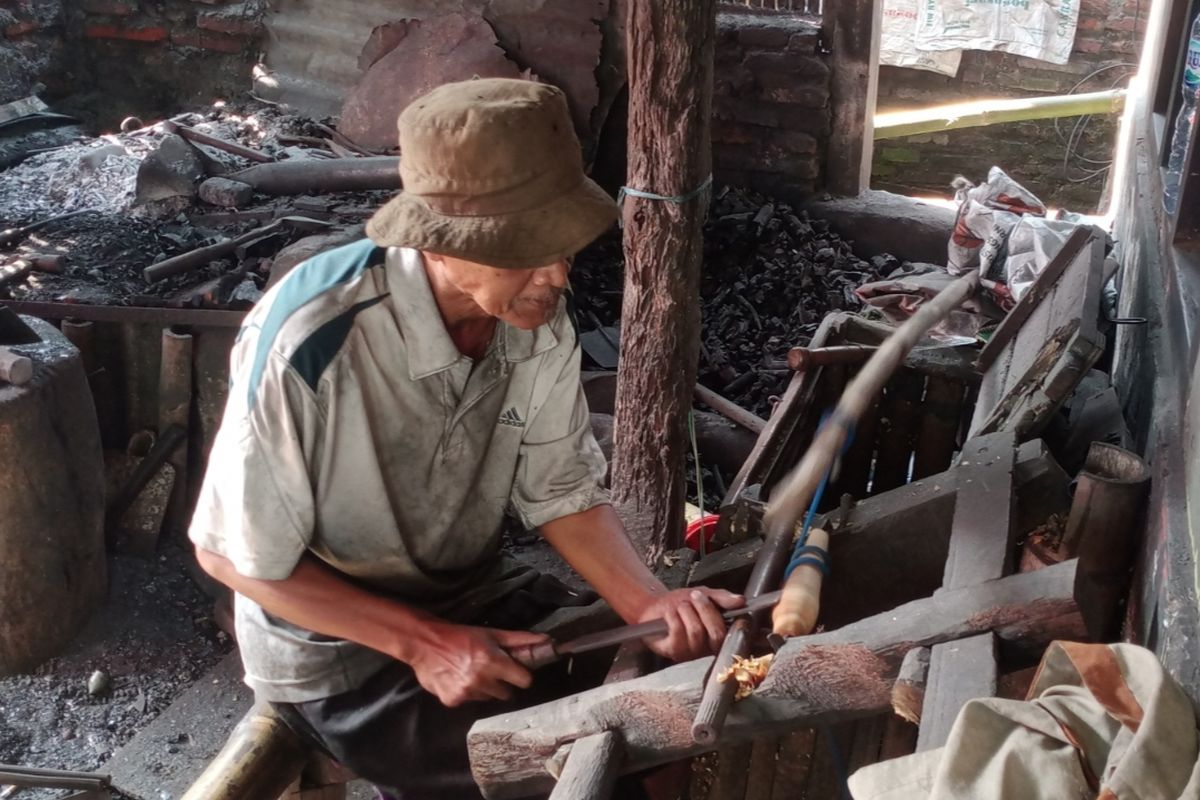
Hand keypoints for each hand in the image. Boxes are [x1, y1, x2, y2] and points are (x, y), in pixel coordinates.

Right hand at [406, 622, 549, 707]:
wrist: (424, 643)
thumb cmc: (461, 636)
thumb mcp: (491, 634)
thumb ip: (520, 640)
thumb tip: (546, 640)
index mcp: (493, 661)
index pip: (524, 680)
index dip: (520, 675)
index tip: (515, 671)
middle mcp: (481, 680)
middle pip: (507, 693)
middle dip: (502, 683)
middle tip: (489, 670)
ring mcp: (466, 693)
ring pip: (488, 698)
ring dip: (484, 688)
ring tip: (471, 673)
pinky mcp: (452, 701)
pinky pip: (469, 702)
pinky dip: (466, 693)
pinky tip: (458, 679)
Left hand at [635, 588, 744, 661]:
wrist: (654, 607)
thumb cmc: (680, 603)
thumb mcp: (704, 595)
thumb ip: (722, 598)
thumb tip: (741, 600)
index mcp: (719, 636)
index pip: (730, 631)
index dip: (719, 613)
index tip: (705, 596)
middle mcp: (707, 649)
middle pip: (716, 634)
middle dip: (704, 610)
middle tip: (693, 596)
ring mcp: (691, 653)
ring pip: (696, 631)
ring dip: (686, 611)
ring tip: (679, 606)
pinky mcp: (674, 652)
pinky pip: (679, 632)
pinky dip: (673, 616)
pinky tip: (669, 614)